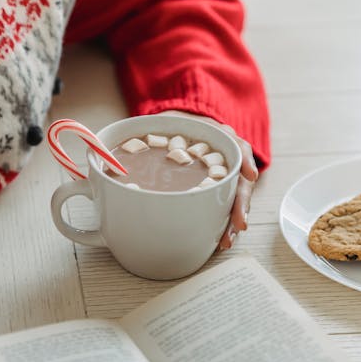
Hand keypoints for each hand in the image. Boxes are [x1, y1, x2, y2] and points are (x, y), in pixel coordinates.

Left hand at [158, 110, 258, 249]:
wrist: (184, 123)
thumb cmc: (177, 123)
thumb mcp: (166, 121)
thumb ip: (147, 133)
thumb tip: (111, 160)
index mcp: (222, 136)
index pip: (239, 148)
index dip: (245, 163)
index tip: (248, 176)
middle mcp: (229, 156)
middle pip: (242, 180)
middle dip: (240, 204)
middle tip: (238, 225)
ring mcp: (226, 173)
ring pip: (236, 197)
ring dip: (233, 219)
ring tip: (226, 240)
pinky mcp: (220, 188)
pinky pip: (225, 205)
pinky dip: (224, 222)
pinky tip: (219, 238)